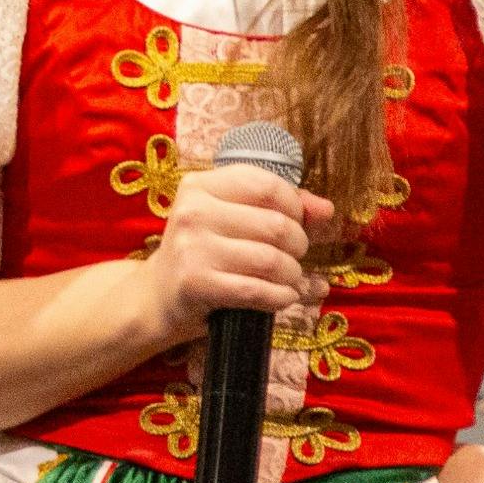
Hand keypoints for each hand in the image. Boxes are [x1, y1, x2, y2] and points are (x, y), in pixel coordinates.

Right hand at [146, 161, 331, 343]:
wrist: (157, 295)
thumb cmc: (204, 253)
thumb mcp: (231, 219)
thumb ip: (279, 208)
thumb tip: (326, 209)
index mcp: (200, 185)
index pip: (267, 185)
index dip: (295, 206)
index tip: (297, 223)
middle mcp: (193, 211)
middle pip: (276, 224)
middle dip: (298, 245)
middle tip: (293, 256)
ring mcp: (192, 248)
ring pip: (271, 259)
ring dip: (292, 276)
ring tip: (289, 280)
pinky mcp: (196, 284)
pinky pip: (258, 290)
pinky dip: (281, 297)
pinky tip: (282, 297)